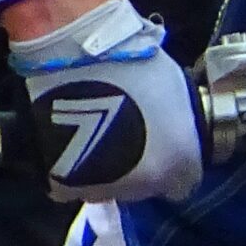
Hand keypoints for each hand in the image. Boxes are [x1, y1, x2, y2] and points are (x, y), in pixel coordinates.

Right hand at [7, 0, 204, 202]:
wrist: (71, 56)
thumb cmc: (130, 62)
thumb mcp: (176, 89)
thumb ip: (179, 123)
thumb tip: (174, 129)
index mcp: (178, 163)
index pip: (184, 182)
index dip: (175, 163)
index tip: (163, 146)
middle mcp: (142, 187)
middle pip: (146, 186)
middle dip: (142, 166)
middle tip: (127, 133)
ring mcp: (100, 190)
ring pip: (110, 188)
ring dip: (108, 170)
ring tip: (95, 136)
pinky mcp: (62, 187)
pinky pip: (73, 186)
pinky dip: (74, 172)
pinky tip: (71, 145)